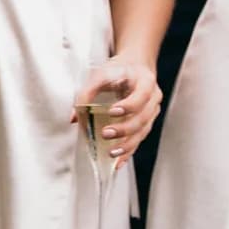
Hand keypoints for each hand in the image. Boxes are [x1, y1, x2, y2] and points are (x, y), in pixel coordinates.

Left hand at [72, 53, 160, 168]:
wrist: (135, 67)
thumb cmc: (119, 70)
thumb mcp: (102, 73)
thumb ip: (87, 92)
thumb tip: (75, 118)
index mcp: (145, 81)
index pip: (141, 95)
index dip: (129, 105)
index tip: (112, 111)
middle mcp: (153, 97)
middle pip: (144, 117)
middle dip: (125, 128)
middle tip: (105, 133)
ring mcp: (152, 111)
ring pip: (144, 131)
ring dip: (128, 144)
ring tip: (111, 153)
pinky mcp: (147, 122)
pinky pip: (140, 139)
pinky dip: (129, 151)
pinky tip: (119, 162)